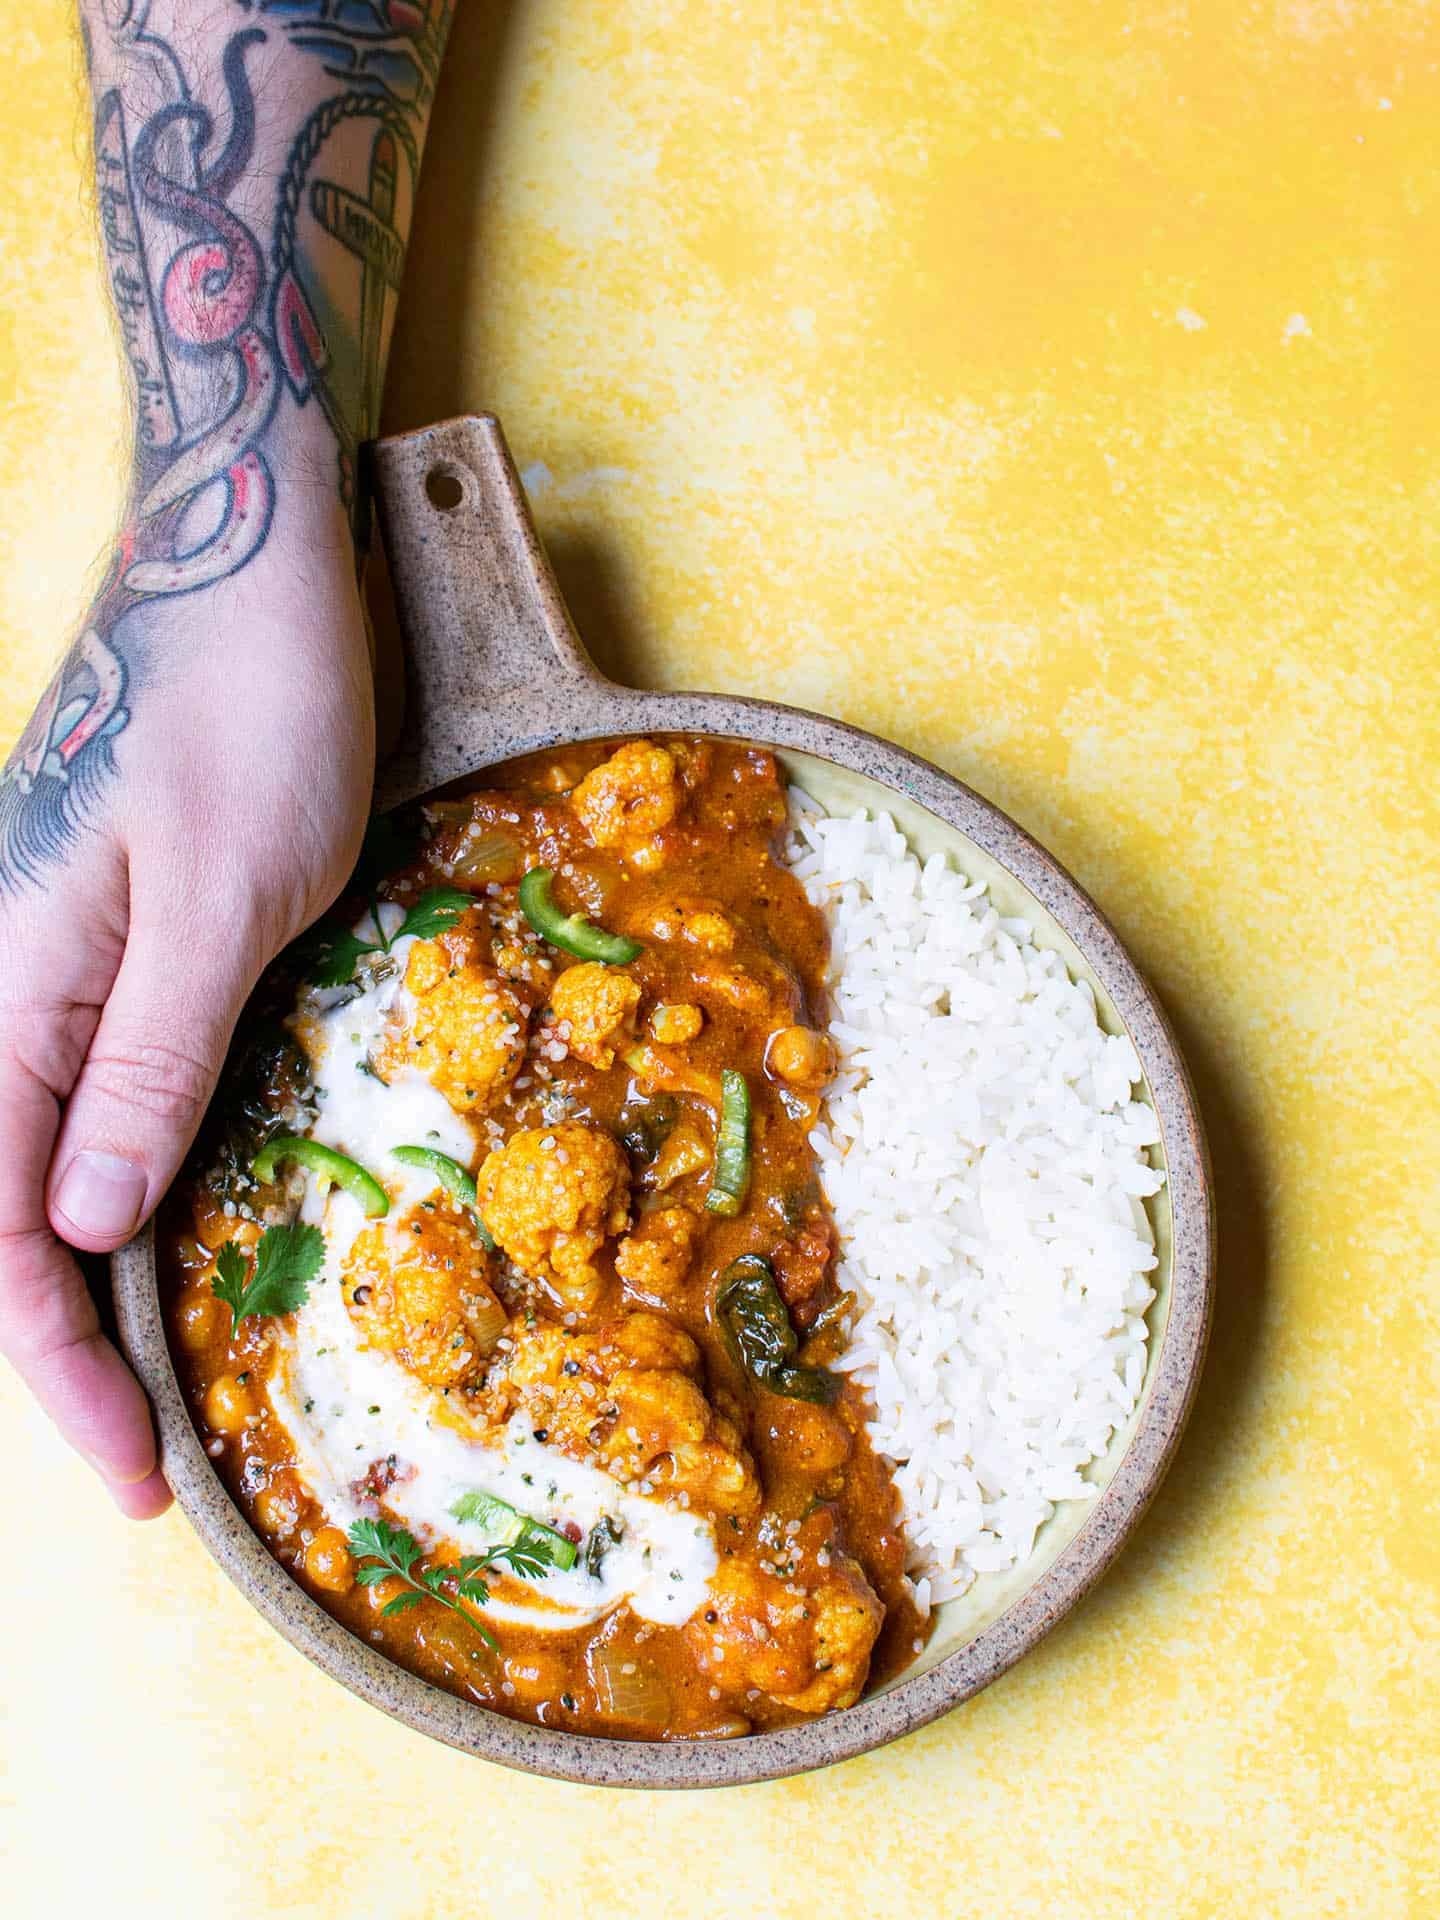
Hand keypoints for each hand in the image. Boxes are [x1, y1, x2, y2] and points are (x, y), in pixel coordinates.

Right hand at [0, 533, 373, 1515]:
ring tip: (145, 1383)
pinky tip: (154, 1229)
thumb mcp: (223, 895)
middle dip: (60, 1347)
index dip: (53, 1365)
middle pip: (1, 1210)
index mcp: (5, 985)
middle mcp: (4, 981)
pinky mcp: (109, 933)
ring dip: (80, 1281)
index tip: (130, 1471)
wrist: (257, 559)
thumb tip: (76, 1225)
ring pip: (35, 1158)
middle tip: (146, 1460)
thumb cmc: (253, 704)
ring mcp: (51, 956)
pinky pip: (86, 1087)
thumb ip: (143, 1060)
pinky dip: (115, 1182)